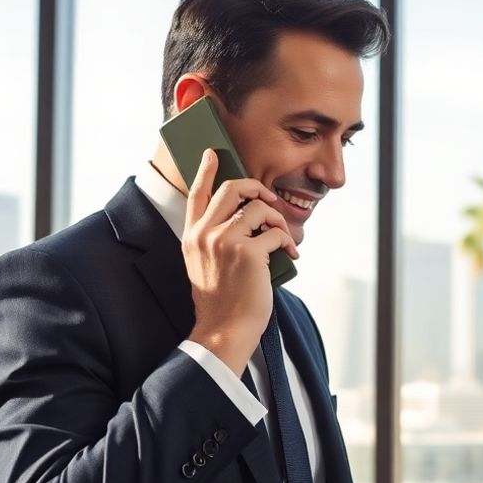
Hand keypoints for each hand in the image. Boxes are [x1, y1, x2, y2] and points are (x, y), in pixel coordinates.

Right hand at [183, 149, 299, 373]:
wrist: (224, 329)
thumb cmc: (221, 301)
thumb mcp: (203, 264)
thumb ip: (213, 239)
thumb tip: (242, 217)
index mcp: (191, 236)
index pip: (196, 194)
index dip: (205, 171)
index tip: (212, 154)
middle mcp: (204, 234)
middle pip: (232, 189)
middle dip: (257, 188)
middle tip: (269, 199)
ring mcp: (225, 241)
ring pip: (258, 207)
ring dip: (278, 219)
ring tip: (283, 239)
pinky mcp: (248, 252)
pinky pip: (275, 232)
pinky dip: (288, 241)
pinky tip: (290, 254)